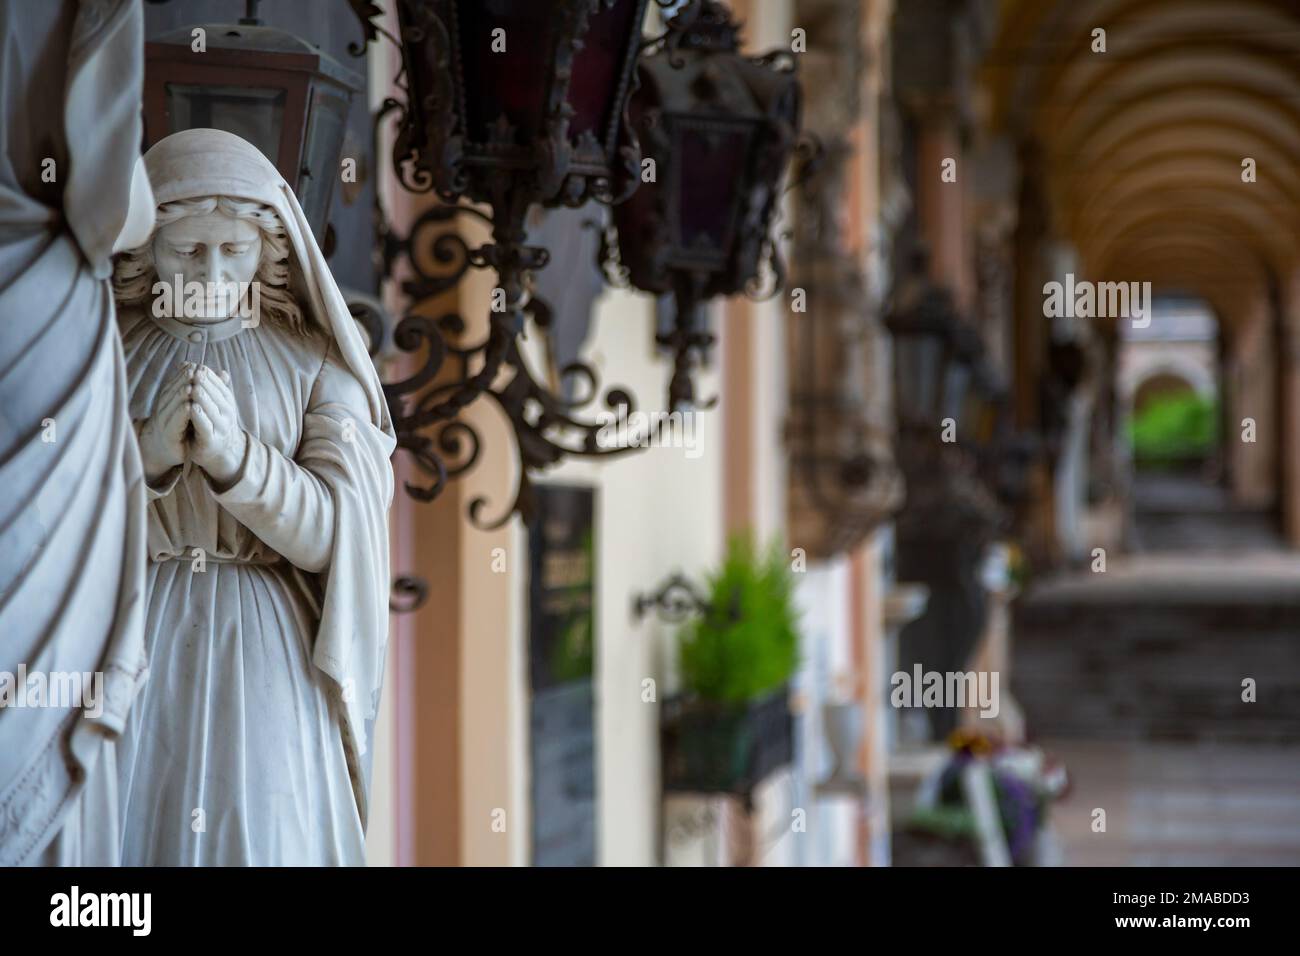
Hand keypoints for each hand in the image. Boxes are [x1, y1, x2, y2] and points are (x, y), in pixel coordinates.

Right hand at [138, 363, 193, 482]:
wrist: (163, 448)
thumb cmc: (180, 424)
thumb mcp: (190, 404)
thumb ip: (199, 389)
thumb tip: (213, 370)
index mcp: (169, 398)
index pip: (176, 382)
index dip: (186, 373)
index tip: (197, 364)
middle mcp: (164, 406)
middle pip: (173, 389)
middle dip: (185, 379)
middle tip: (196, 371)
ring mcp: (164, 420)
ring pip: (172, 403)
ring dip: (182, 394)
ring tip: (192, 386)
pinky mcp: (168, 433)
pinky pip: (175, 421)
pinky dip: (181, 413)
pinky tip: (189, 407)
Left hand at [189, 365, 246, 486]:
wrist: (222, 452)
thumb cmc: (214, 423)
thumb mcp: (215, 403)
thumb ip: (209, 386)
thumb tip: (200, 365)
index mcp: (227, 402)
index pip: (218, 385)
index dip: (208, 375)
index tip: (196, 366)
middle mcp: (227, 413)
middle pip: (216, 395)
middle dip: (204, 383)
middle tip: (194, 373)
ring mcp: (220, 427)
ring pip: (211, 409)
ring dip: (202, 397)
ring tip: (192, 387)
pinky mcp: (211, 439)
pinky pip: (205, 426)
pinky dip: (199, 416)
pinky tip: (192, 408)